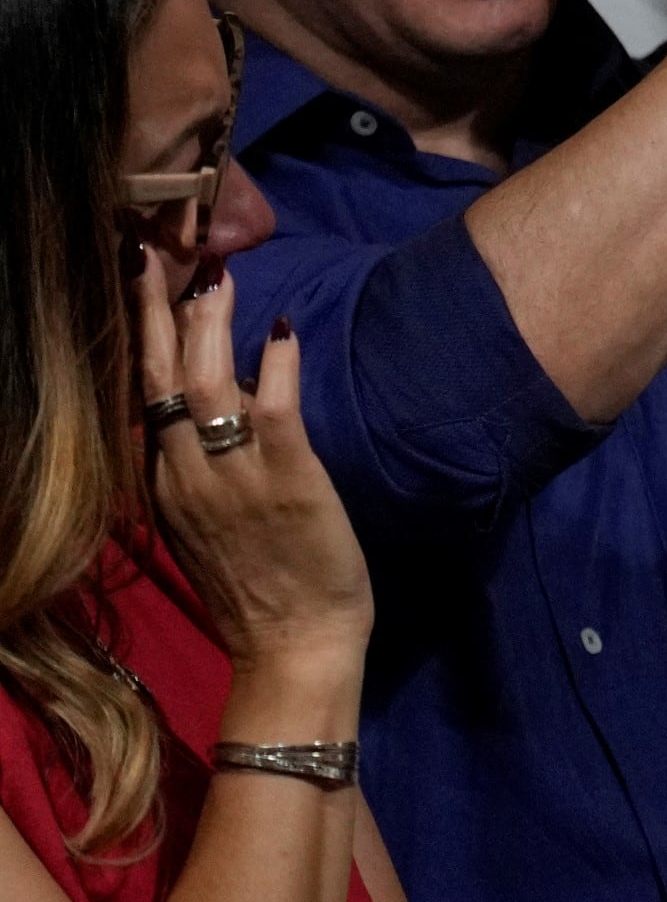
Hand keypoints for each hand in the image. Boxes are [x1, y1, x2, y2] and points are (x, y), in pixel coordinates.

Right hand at [136, 254, 370, 673]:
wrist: (292, 648)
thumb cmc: (260, 588)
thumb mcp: (205, 525)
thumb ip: (200, 469)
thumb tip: (217, 406)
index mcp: (162, 485)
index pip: (139, 397)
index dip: (138, 339)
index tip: (138, 286)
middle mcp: (184, 476)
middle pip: (155, 378)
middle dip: (152, 313)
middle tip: (151, 253)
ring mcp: (232, 478)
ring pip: (203, 385)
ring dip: (207, 324)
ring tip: (213, 274)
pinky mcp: (287, 481)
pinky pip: (272, 410)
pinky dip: (273, 366)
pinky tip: (279, 328)